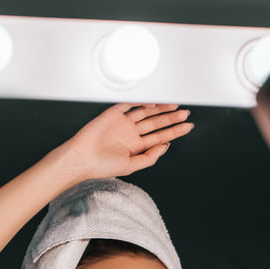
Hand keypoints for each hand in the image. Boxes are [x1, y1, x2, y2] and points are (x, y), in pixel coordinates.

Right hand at [60, 103, 193, 179]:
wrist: (81, 159)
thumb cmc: (101, 166)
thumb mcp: (131, 166)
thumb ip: (149, 157)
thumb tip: (166, 146)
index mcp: (136, 146)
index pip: (159, 137)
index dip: (174, 131)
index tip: (188, 126)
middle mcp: (131, 133)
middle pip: (156, 123)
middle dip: (171, 119)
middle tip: (185, 114)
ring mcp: (122, 123)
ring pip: (145, 112)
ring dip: (160, 109)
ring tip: (175, 106)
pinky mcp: (112, 115)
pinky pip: (128, 105)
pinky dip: (140, 102)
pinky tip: (153, 102)